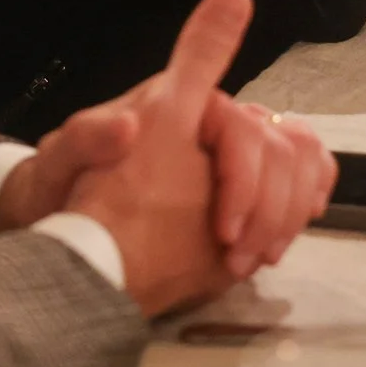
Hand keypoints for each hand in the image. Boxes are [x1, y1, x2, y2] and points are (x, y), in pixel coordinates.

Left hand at [65, 0, 315, 314]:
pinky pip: (300, 180)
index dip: (243, 178)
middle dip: (268, 208)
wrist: (68, 231)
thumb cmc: (65, 187)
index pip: (241, 127)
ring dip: (287, 214)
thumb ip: (87, 138)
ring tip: (256, 261)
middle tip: (239, 259)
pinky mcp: (242, 190)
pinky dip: (302, 205)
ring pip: (299, 161)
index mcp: (176, 105)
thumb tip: (127, 124)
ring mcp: (232, 157)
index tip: (222, 231)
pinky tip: (281, 240)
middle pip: (279, 148)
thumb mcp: (63, 159)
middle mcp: (212, 125)